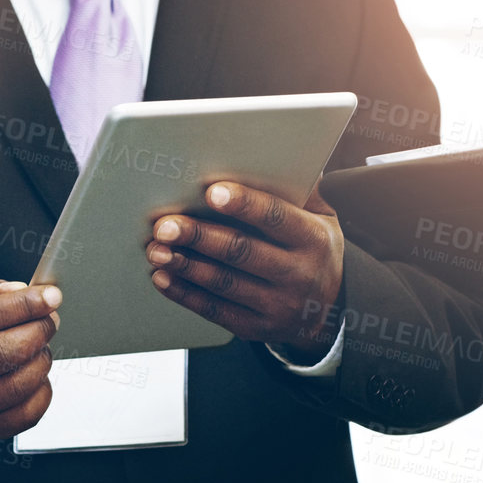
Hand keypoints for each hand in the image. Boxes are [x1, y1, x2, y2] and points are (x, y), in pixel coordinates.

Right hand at [0, 280, 60, 438]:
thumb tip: (21, 290)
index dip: (23, 304)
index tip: (50, 296)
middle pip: (3, 352)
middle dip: (38, 331)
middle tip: (48, 321)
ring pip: (18, 385)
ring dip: (42, 360)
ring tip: (40, 348)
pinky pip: (26, 415)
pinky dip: (42, 392)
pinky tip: (36, 378)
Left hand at [147, 181, 344, 361]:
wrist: (326, 310)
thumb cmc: (313, 250)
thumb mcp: (322, 218)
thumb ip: (299, 190)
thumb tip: (271, 154)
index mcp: (313, 239)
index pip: (277, 218)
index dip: (245, 204)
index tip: (212, 192)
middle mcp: (298, 274)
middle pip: (242, 252)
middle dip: (199, 237)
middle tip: (165, 225)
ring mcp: (277, 305)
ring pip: (224, 283)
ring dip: (185, 265)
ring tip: (156, 250)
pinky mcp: (255, 328)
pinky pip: (215, 311)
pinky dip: (185, 294)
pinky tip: (163, 278)